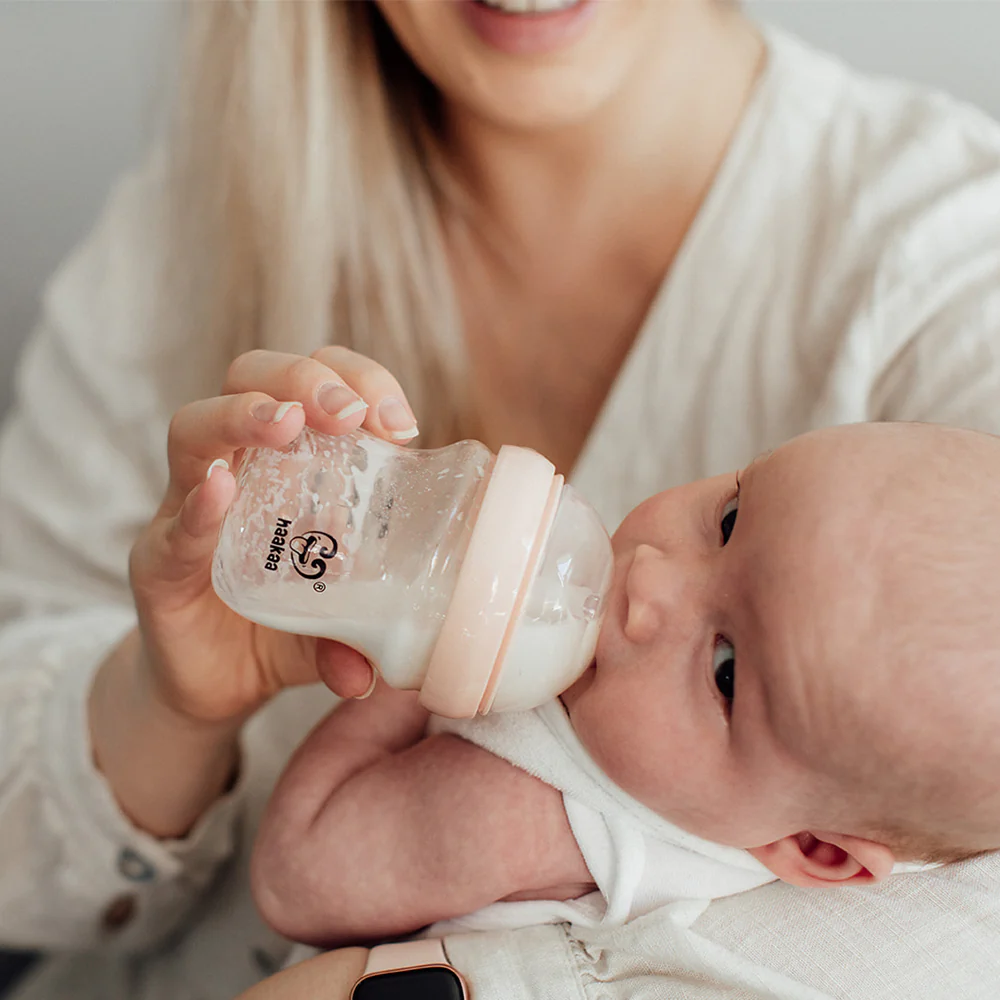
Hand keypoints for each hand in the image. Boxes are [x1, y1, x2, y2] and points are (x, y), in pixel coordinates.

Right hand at [131, 346, 421, 722]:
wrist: (217, 685)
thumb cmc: (287, 629)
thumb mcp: (341, 625)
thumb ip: (359, 639)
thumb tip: (372, 673)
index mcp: (295, 461)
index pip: (318, 384)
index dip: (359, 380)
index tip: (400, 423)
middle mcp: (239, 468)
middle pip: (252, 377)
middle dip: (302, 378)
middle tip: (347, 412)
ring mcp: (190, 508)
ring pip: (196, 427)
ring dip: (243, 413)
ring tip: (285, 420)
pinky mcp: (158, 560)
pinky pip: (172, 521)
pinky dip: (198, 502)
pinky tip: (221, 488)